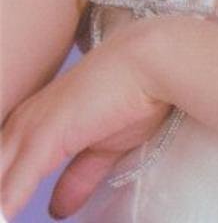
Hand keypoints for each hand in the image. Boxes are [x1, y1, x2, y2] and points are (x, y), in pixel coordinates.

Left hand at [0, 18, 170, 220]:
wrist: (148, 63)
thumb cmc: (130, 95)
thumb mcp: (100, 149)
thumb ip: (77, 179)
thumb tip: (57, 211)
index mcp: (29, 122)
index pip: (0, 165)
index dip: (2, 190)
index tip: (2, 211)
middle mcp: (20, 123)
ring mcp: (28, 129)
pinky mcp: (43, 136)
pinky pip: (14, 183)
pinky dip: (6, 206)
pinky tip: (4, 219)